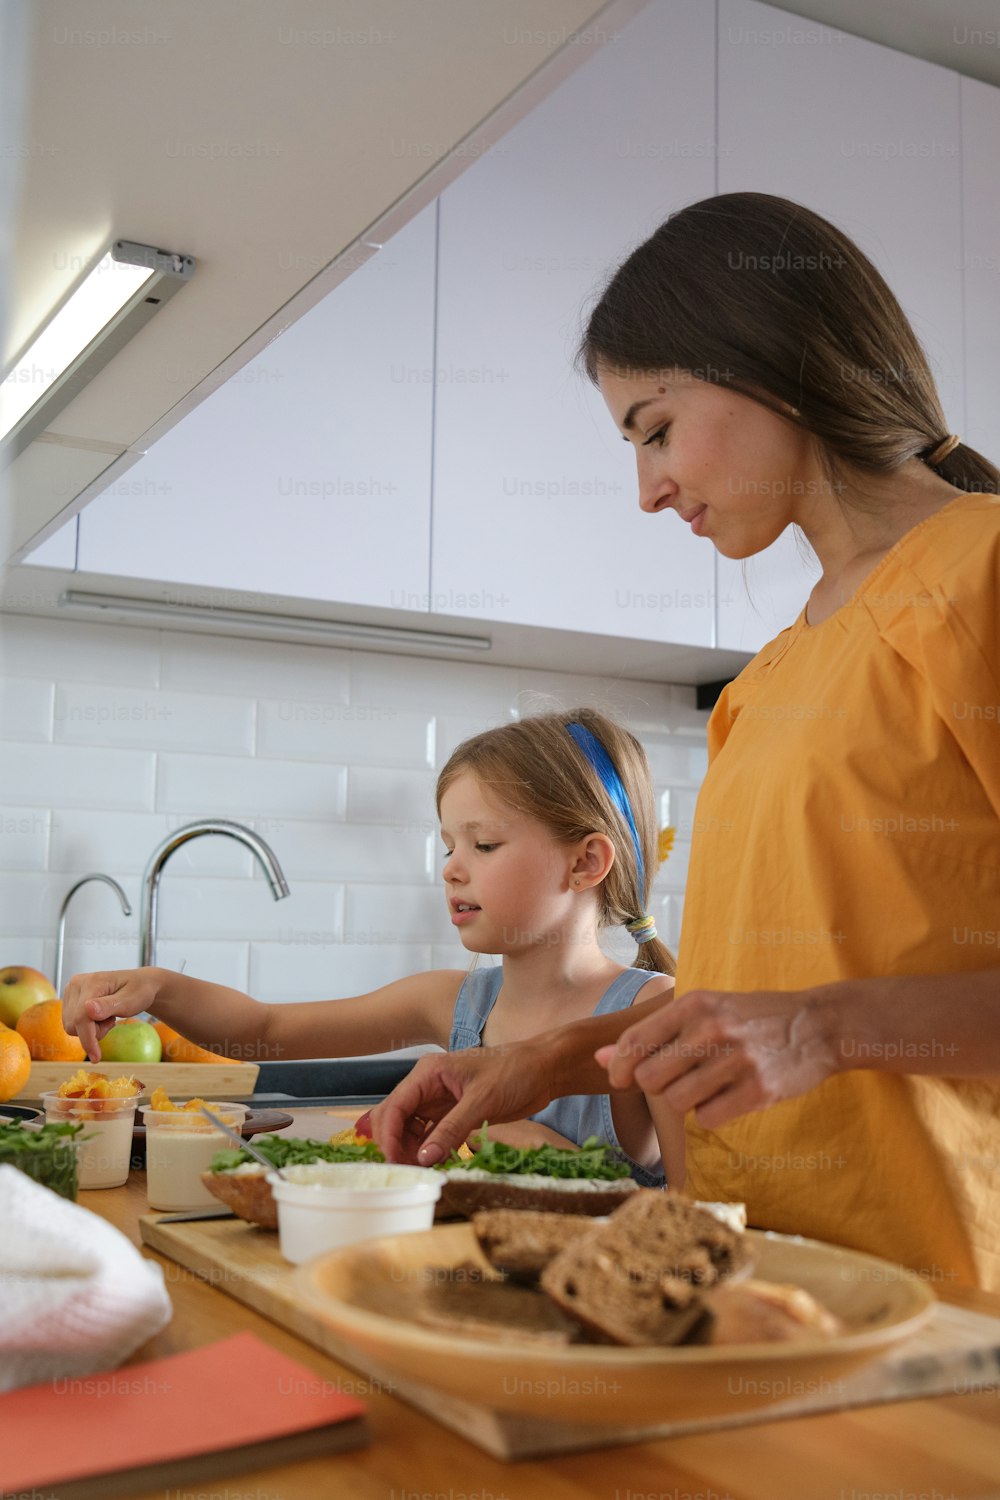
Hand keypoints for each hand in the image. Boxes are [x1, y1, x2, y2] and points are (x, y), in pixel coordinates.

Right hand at [62, 968, 166, 1063]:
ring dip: (90, 1029)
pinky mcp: (70, 1000)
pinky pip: (72, 1024)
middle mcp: (75, 984)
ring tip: (107, 1017)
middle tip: (112, 1020)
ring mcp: (71, 992)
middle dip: (93, 1031)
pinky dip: (87, 1026)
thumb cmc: (138, 992)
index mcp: (90, 982)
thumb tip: (88, 1009)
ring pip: (70, 1026)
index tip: (96, 1057)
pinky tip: (100, 1017)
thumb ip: (109, 1006)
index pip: (80, 1017)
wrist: (139, 985)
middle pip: (72, 1024)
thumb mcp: (130, 1001)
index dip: (87, 1039)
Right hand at [368, 1043, 553, 1164]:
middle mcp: (428, 1085)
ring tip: (422, 1173)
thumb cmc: (515, 1072)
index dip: (389, 1136)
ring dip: (411, 1151)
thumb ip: (451, 1129)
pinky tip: (435, 1165)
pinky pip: (430, 1134)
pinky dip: (429, 1150)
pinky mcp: (452, 1113)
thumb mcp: (482, 1101)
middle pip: (396, 1118)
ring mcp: (439, 1100)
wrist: (543, 1070)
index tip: (393, 1162)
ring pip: (411, 1129)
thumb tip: (424, 1158)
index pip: (396, 1105)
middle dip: (395, 1145)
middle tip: (405, 1172)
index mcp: (429, 1072)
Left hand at [596, 986, 839, 1129]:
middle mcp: (713, 1029)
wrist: (818, 1026)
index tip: (618, 1078)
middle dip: (656, 1086)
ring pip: (677, 1101)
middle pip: (650, 1078)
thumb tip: (597, 1058)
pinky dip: (712, 1114)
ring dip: (686, 1100)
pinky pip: (708, 1118)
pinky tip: (729, 1096)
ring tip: (709, 1084)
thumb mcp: (704, 1010)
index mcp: (695, 1004)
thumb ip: (652, 1033)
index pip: (635, 1041)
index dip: (617, 1067)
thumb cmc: (752, 1017)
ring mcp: (737, 1061)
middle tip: (677, 1078)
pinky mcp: (758, 1091)